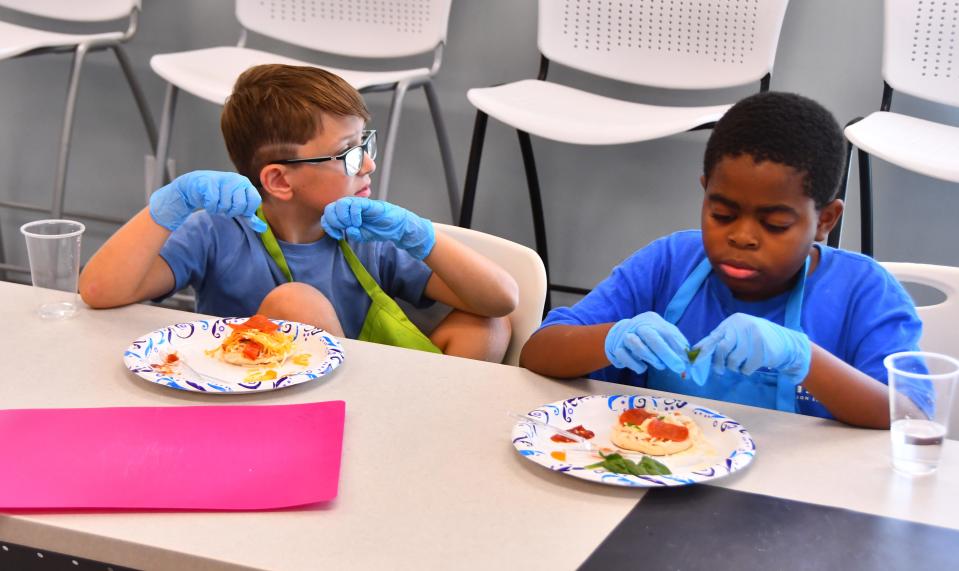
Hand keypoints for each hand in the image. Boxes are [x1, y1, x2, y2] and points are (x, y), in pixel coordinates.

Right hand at [148, 171, 265, 232]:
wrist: (195, 186)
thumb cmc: (219, 196)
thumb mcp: (236, 205)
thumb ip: (249, 216)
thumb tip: (262, 228)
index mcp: (245, 184)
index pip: (254, 201)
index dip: (246, 210)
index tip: (238, 208)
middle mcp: (236, 179)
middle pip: (240, 206)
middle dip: (230, 210)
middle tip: (224, 205)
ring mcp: (223, 180)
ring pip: (226, 206)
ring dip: (219, 209)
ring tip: (215, 201)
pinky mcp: (209, 183)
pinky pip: (213, 204)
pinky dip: (210, 207)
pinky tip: (208, 200)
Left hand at [321, 197, 434, 259]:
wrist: (395, 228)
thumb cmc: (379, 229)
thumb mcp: (361, 236)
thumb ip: (352, 234)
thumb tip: (346, 230)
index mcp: (346, 214)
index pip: (328, 215)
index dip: (328, 225)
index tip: (337, 235)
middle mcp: (350, 207)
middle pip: (330, 207)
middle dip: (334, 221)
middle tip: (343, 229)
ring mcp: (358, 204)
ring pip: (340, 203)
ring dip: (342, 217)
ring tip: (352, 225)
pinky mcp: (368, 203)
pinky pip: (354, 205)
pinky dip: (353, 215)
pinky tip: (358, 222)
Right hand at [604, 312, 689, 374]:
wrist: (620, 334)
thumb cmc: (648, 337)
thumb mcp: (663, 336)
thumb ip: (677, 346)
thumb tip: (690, 362)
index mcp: (652, 320)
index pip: (667, 332)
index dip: (678, 348)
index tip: (686, 363)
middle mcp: (637, 324)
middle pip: (650, 335)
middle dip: (666, 353)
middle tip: (679, 368)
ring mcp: (625, 335)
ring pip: (635, 344)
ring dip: (650, 358)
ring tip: (660, 365)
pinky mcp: (616, 347)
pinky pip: (624, 357)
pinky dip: (635, 365)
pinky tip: (642, 367)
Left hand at [689, 313, 811, 383]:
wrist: (786, 343)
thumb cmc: (754, 340)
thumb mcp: (736, 334)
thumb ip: (718, 340)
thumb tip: (695, 350)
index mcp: (733, 321)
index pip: (714, 337)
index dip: (704, 351)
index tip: (695, 363)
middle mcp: (743, 324)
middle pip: (722, 348)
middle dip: (719, 362)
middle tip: (721, 370)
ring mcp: (754, 335)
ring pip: (734, 359)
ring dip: (734, 367)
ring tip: (739, 366)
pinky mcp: (764, 348)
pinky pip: (747, 366)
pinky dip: (746, 371)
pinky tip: (749, 368)